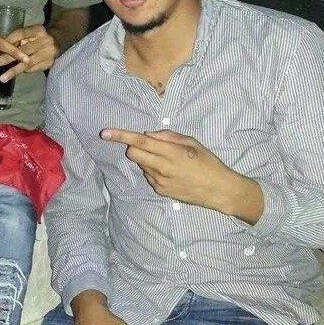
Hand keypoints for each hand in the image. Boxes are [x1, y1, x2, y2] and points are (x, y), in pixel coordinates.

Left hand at [0, 25, 59, 81]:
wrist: (57, 40)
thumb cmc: (37, 37)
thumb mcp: (28, 33)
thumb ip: (15, 39)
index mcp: (38, 30)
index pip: (20, 34)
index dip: (7, 41)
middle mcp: (45, 41)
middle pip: (24, 50)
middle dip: (7, 58)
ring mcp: (49, 53)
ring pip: (28, 63)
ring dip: (14, 70)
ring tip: (2, 78)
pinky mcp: (49, 63)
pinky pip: (33, 69)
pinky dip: (23, 71)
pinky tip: (14, 74)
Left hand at [101, 129, 262, 221]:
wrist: (218, 190)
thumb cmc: (208, 162)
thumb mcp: (192, 143)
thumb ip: (168, 137)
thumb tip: (148, 135)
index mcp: (172, 153)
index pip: (140, 142)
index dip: (121, 136)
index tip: (105, 133)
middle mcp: (162, 168)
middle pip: (133, 154)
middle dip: (135, 147)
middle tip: (149, 146)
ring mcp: (160, 182)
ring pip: (141, 165)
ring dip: (147, 159)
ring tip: (169, 161)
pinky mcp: (160, 191)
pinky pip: (148, 176)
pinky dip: (153, 170)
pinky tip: (170, 172)